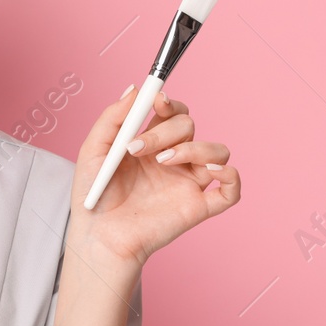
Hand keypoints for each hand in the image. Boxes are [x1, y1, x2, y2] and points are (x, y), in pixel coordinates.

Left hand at [71, 83, 241, 267]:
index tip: (156, 101)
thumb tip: (135, 89)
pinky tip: (210, 171)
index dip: (169, 103)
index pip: (173, 113)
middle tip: (137, 149)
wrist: (98, 237)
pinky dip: (230, 175)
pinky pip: (231, 188)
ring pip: (217, 150)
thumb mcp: (93, 151)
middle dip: (165, 131)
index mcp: (150, 145)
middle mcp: (173, 160)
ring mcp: (188, 183)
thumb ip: (112, 118)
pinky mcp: (199, 207)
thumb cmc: (93, 197)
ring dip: (194, 148)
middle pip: (189, 127)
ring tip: (162, 162)